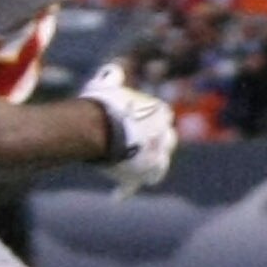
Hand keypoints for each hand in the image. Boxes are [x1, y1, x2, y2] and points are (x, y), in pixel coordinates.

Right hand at [77, 62, 177, 196]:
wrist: (99, 128)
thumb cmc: (101, 105)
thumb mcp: (105, 86)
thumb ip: (112, 78)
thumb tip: (112, 71)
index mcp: (159, 111)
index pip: (163, 116)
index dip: (153, 122)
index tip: (140, 125)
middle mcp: (165, 133)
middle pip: (168, 140)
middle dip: (157, 144)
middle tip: (140, 148)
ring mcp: (158, 154)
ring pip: (161, 164)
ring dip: (150, 167)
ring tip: (134, 170)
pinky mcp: (147, 172)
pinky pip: (142, 182)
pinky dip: (128, 188)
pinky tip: (116, 195)